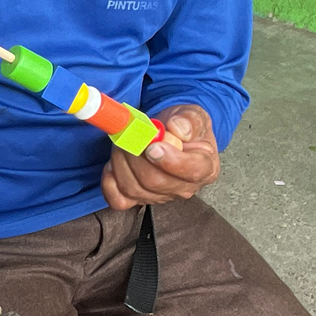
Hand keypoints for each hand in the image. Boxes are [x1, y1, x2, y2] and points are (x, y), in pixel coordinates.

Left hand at [101, 103, 219, 210]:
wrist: (172, 136)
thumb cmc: (185, 129)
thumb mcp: (194, 115)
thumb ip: (189, 121)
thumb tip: (177, 128)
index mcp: (206, 167)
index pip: (191, 172)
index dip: (170, 161)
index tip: (153, 146)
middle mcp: (184, 188)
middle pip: (155, 181)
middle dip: (136, 156)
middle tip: (129, 135)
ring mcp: (160, 196)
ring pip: (134, 189)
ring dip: (121, 162)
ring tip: (122, 142)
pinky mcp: (139, 199)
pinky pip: (119, 199)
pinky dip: (110, 182)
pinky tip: (114, 163)